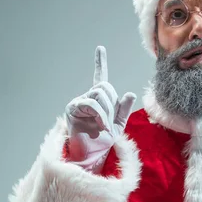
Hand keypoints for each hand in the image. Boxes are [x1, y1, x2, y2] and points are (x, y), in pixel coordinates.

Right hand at [65, 46, 135, 172]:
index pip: (100, 78)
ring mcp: (79, 102)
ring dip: (106, 112)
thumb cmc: (103, 141)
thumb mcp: (119, 124)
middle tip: (109, 123)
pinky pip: (92, 104)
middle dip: (112, 105)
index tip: (100, 48)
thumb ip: (124, 109)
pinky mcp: (72, 108)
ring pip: (100, 94)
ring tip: (104, 127)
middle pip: (105, 87)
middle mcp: (87, 97)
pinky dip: (100, 115)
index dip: (100, 63)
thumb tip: (129, 93)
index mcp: (99, 100)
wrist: (91, 154)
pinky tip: (101, 126)